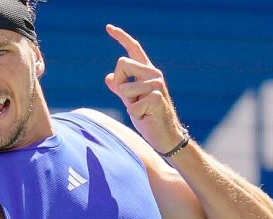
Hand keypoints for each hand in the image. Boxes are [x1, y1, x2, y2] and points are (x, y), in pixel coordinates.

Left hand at [104, 24, 186, 152]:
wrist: (165, 136)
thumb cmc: (148, 118)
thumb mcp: (130, 101)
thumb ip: (120, 88)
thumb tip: (109, 77)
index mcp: (147, 72)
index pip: (133, 49)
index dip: (121, 37)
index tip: (108, 27)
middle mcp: (154, 73)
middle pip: (122, 63)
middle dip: (119, 84)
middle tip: (131, 101)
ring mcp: (157, 84)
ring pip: (124, 86)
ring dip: (127, 102)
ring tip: (142, 110)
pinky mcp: (156, 97)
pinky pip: (131, 104)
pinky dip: (134, 114)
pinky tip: (147, 116)